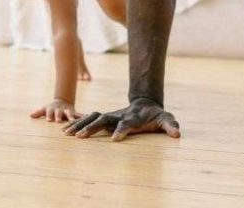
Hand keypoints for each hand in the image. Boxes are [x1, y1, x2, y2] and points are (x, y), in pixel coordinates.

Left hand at [31, 98, 80, 122]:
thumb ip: (38, 112)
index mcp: (52, 109)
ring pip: (69, 113)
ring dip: (71, 117)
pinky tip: (87, 118)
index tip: (48, 120)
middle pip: (59, 113)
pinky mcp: (74, 113)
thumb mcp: (45, 109)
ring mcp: (68, 111)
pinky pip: (79, 115)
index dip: (49, 116)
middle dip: (59, 116)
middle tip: (58, 121)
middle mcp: (60, 110)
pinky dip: (83, 116)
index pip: (50, 112)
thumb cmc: (51, 108)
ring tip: (72, 121)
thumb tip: (30, 115)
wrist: (62, 102)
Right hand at [63, 97, 179, 141]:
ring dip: (81, 125)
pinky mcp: (105, 118)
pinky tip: (66, 131)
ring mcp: (111, 116)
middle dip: (92, 127)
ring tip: (67, 133)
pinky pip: (89, 120)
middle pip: (103, 119)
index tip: (115, 140)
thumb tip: (177, 134)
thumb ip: (170, 125)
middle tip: (81, 137)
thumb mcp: (165, 119)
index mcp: (133, 118)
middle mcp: (119, 116)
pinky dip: (78, 124)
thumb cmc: (156, 115)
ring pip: (93, 118)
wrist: (146, 103)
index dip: (122, 131)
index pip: (126, 124)